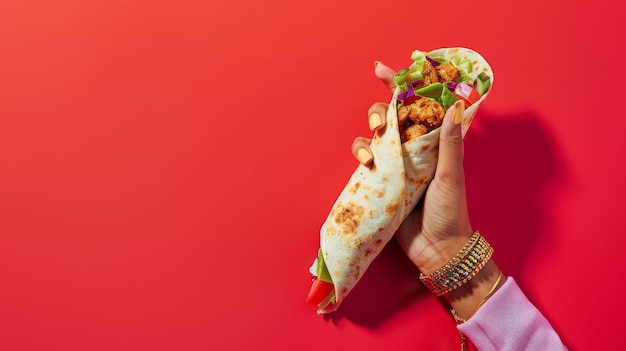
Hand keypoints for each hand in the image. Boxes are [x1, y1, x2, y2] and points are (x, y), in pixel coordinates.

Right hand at [353, 62, 472, 274]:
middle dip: (379, 111)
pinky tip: (365, 165)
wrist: (437, 250)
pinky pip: (365, 160)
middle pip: (389, 117)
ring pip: (373, 137)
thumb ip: (449, 142)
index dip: (400, 86)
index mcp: (433, 143)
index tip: (381, 70)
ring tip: (369, 155)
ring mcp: (395, 166)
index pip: (417, 106)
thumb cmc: (449, 212)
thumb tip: (456, 104)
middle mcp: (412, 150)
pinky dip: (361, 156)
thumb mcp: (451, 175)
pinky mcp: (381, 182)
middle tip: (380, 122)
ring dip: (367, 137)